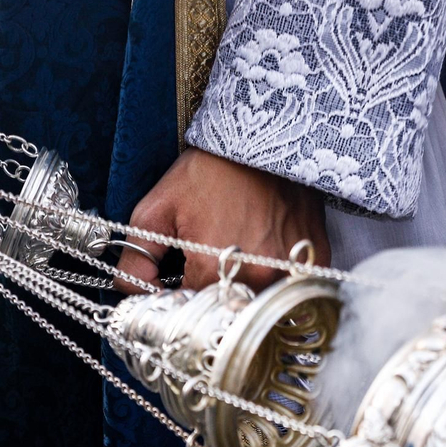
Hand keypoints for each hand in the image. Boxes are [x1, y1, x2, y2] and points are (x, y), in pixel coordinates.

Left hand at [116, 149, 330, 291]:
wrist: (263, 136)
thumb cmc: (210, 170)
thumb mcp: (158, 209)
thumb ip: (136, 258)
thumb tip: (130, 292)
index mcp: (212, 271)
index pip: (189, 310)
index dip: (180, 297)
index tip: (178, 278)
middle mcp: (255, 279)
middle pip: (227, 310)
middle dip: (213, 294)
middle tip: (209, 259)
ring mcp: (289, 271)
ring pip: (261, 301)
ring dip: (247, 287)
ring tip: (239, 251)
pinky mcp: (315, 260)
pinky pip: (291, 284)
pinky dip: (277, 274)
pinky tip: (267, 246)